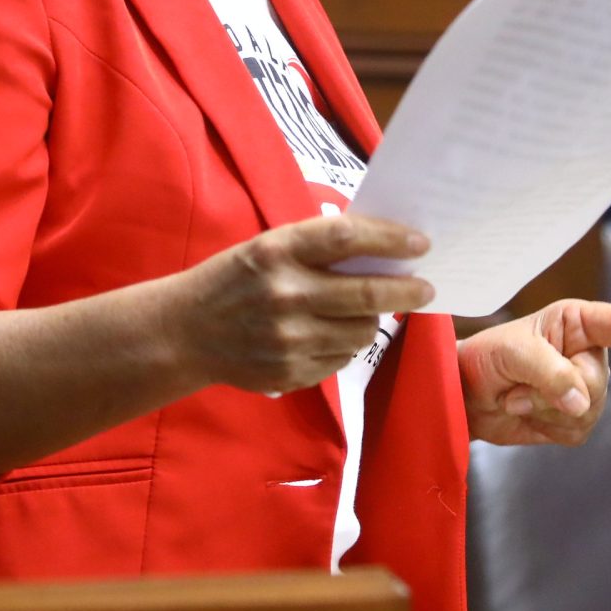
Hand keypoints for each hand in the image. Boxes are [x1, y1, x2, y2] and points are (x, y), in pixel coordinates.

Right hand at [175, 213, 432, 394]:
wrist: (184, 332)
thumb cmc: (234, 280)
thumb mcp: (267, 247)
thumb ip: (316, 247)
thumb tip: (382, 250)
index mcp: (278, 251)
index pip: (348, 238)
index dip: (391, 240)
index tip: (420, 243)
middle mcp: (285, 294)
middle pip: (366, 293)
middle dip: (406, 290)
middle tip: (426, 287)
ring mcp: (288, 339)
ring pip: (361, 331)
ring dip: (373, 319)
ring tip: (367, 311)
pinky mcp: (290, 372)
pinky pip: (342, 359)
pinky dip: (347, 345)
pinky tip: (331, 334)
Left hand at [458, 301, 610, 446]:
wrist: (463, 395)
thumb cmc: (485, 358)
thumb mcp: (512, 353)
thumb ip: (550, 373)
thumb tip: (583, 402)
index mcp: (576, 322)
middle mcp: (585, 353)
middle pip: (597, 383)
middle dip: (555, 392)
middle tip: (517, 386)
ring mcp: (581, 387)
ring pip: (588, 412)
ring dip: (545, 411)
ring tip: (516, 396)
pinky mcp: (571, 418)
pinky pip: (575, 433)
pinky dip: (545, 427)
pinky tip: (524, 414)